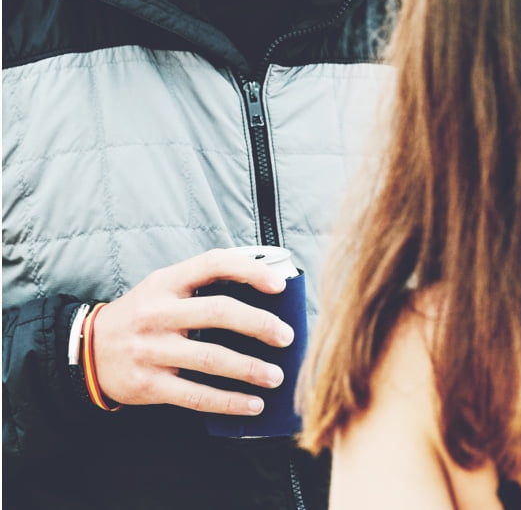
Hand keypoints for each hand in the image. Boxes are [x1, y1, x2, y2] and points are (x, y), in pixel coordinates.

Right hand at [90, 248, 293, 414]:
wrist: (86, 351)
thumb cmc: (142, 314)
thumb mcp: (164, 288)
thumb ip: (203, 285)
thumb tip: (264, 293)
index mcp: (166, 281)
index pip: (213, 264)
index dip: (250, 270)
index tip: (279, 285)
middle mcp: (158, 313)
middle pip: (219, 312)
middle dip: (260, 324)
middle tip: (286, 336)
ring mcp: (151, 350)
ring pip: (211, 358)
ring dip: (250, 369)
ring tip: (276, 376)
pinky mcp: (148, 384)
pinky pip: (196, 395)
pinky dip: (228, 401)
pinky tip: (251, 404)